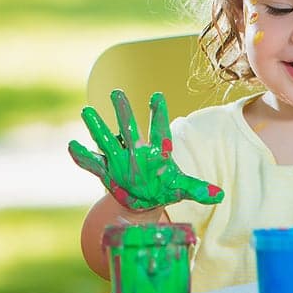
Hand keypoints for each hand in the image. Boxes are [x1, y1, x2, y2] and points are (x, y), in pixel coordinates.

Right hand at [68, 89, 223, 210]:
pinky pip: (93, 162)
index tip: (158, 96)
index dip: (158, 113)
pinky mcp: (106, 171)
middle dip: (123, 111)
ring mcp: (119, 158)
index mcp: (156, 151)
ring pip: (107, 139)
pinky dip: (83, 156)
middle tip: (117, 92)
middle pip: (129, 128)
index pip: (159, 129)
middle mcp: (136, 150)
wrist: (144, 199)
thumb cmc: (164, 187)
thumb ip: (197, 190)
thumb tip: (219, 195)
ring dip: (97, 127)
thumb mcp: (181, 189)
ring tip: (86, 111)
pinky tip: (73, 146)